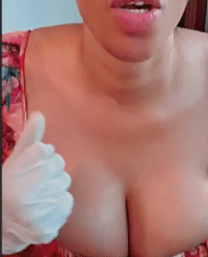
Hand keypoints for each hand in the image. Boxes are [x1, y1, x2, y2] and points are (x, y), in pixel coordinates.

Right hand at [2, 112, 73, 253]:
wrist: (2, 223)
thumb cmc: (9, 186)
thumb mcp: (15, 161)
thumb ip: (30, 138)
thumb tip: (39, 115)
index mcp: (19, 170)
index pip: (47, 149)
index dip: (39, 157)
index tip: (29, 167)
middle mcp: (30, 188)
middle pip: (59, 166)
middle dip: (48, 172)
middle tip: (32, 182)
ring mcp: (39, 209)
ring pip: (64, 184)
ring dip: (54, 187)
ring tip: (37, 195)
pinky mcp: (47, 227)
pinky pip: (67, 204)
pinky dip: (58, 205)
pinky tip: (43, 208)